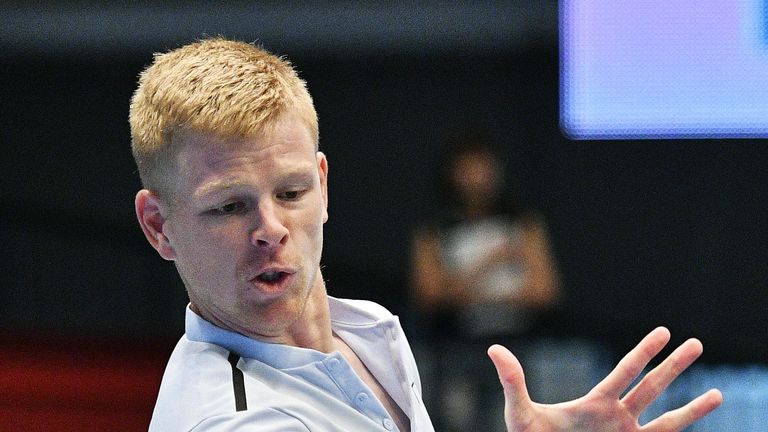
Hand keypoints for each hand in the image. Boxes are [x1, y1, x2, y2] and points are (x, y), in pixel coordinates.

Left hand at [488, 327, 722, 431]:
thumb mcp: (520, 412)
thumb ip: (513, 381)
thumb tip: (495, 348)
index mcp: (596, 403)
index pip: (626, 371)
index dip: (645, 351)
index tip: (664, 332)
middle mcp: (617, 417)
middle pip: (652, 385)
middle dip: (674, 365)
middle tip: (696, 343)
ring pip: (667, 419)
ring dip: (692, 405)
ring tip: (717, 391)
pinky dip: (685, 430)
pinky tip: (702, 417)